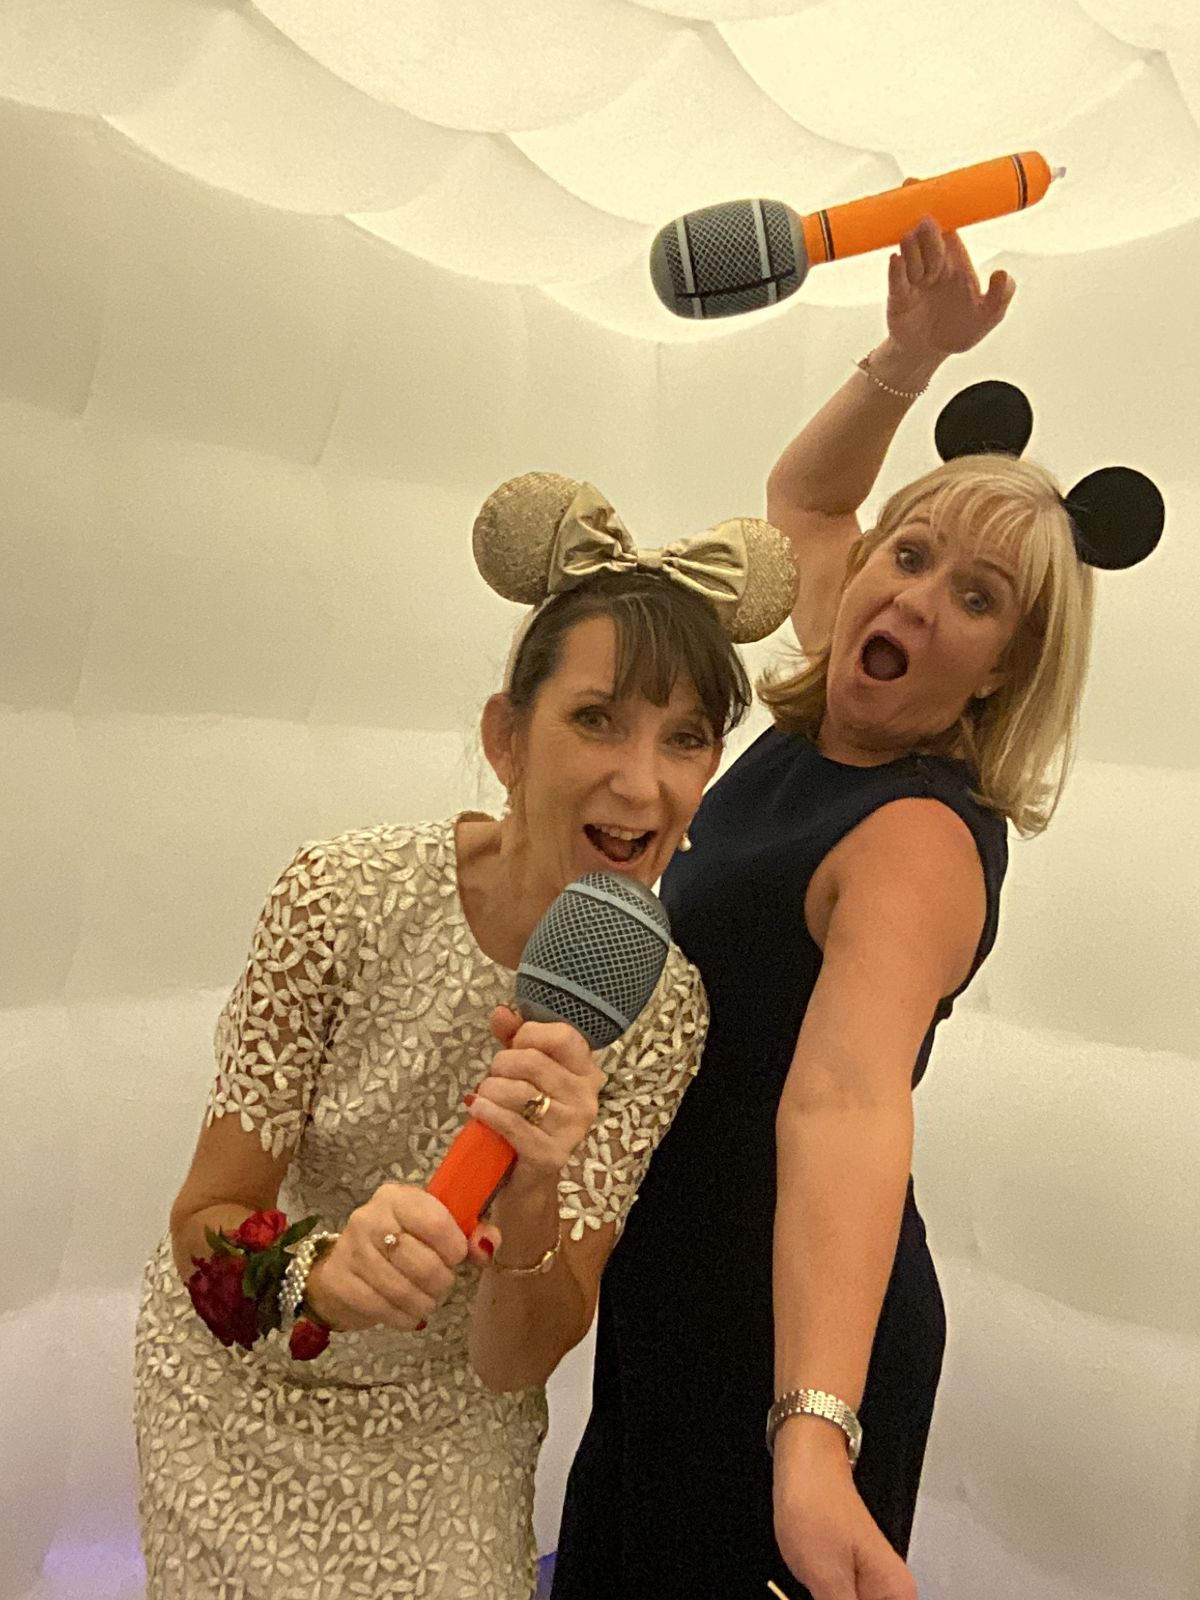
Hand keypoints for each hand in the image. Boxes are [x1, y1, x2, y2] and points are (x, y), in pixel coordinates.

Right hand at [305, 1183, 498, 1332]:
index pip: (436, 1221)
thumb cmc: (400, 1243)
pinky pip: (382, 1308)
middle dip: (441, 1281)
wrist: (346, 1267)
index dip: (455, 1247)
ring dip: (423, 1302)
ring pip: (402, 1289)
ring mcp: (350, 1250)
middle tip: (441, 1283)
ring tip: (426, 1299)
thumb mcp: (434, 1228)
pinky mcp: (339, 1281)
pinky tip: (407, 1312)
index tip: (457, 1256)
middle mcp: (370, 1218)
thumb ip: (468, 1232)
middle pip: (421, 1262)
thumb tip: (487, 1247)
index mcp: (397, 1197)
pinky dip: (403, 1317)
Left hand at [466, 1006, 604, 1177]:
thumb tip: (501, 1012)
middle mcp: (587, 1099)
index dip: (530, 1034)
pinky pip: (511, 1123)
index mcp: (587, 1072)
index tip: (515, 1045)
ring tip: (485, 1097)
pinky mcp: (551, 1154)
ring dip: (490, 1090)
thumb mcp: (522, 1071)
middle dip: (501, 1065)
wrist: (524, 1178)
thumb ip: (514, 1038)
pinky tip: (477, 1109)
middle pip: (533, 1061)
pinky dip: (487, 1112)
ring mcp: (572, 1129)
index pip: (564, 1036)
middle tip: (494, 1078)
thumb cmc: (526, 1116)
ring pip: (519, 1091)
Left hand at [774, 1425, 916, 1599]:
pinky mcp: (851, 1576)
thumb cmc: (816, 1506)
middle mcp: (892, 1592)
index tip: (833, 1598)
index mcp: (897, 1596)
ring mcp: (871, 1583)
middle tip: (821, 1590)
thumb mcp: (827, 1579)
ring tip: (814, 1587)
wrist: (805, 1462)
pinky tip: (813, 1591)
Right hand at [886, 211, 1014, 361]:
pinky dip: (895, 271)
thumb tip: (1002, 273)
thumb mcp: (989, 316)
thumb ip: (1000, 296)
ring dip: (911, 247)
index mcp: (955, 261)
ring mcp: (913, 280)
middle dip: (927, 230)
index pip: (948, 230)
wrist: (928, 354)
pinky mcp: (898, 298)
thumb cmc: (958, 330)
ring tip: (909, 237)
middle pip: (929, 241)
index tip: (933, 190)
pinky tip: (896, 260)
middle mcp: (932, 265)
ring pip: (911, 258)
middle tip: (926, 220)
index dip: (943, 210)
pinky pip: (896, 282)